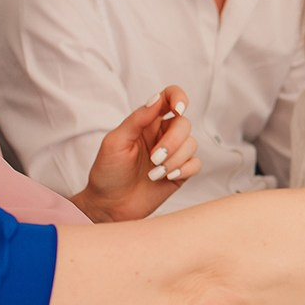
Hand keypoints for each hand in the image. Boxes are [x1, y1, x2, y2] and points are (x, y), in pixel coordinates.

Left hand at [72, 86, 199, 222]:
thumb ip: (137, 119)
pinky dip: (184, 169)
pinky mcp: (180, 172)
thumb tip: (156, 99)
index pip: (169, 98)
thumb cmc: (107, 173)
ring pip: (192, 144)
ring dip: (174, 159)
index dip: (178, 98)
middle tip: (155, 158)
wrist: (109, 206)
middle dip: (172, 141)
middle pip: (184, 123)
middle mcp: (162, 135)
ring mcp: (173, 154)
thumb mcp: (115, 142)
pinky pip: (196, 163)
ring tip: (154, 173)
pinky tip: (166, 177)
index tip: (177, 110)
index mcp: (146, 122)